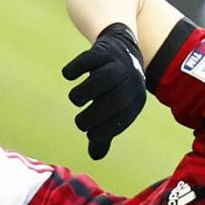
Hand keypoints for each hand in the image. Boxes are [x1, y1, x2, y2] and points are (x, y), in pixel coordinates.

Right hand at [61, 22, 146, 159]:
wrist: (121, 47)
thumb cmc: (115, 87)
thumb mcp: (114, 109)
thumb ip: (105, 132)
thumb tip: (95, 157)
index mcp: (136, 99)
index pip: (122, 118)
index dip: (104, 130)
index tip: (90, 134)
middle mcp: (131, 81)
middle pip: (115, 100)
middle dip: (92, 116)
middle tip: (80, 123)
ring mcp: (118, 64)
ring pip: (104, 79)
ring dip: (84, 93)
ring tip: (76, 100)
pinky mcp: (103, 51)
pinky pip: (89, 60)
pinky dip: (75, 69)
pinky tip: (69, 76)